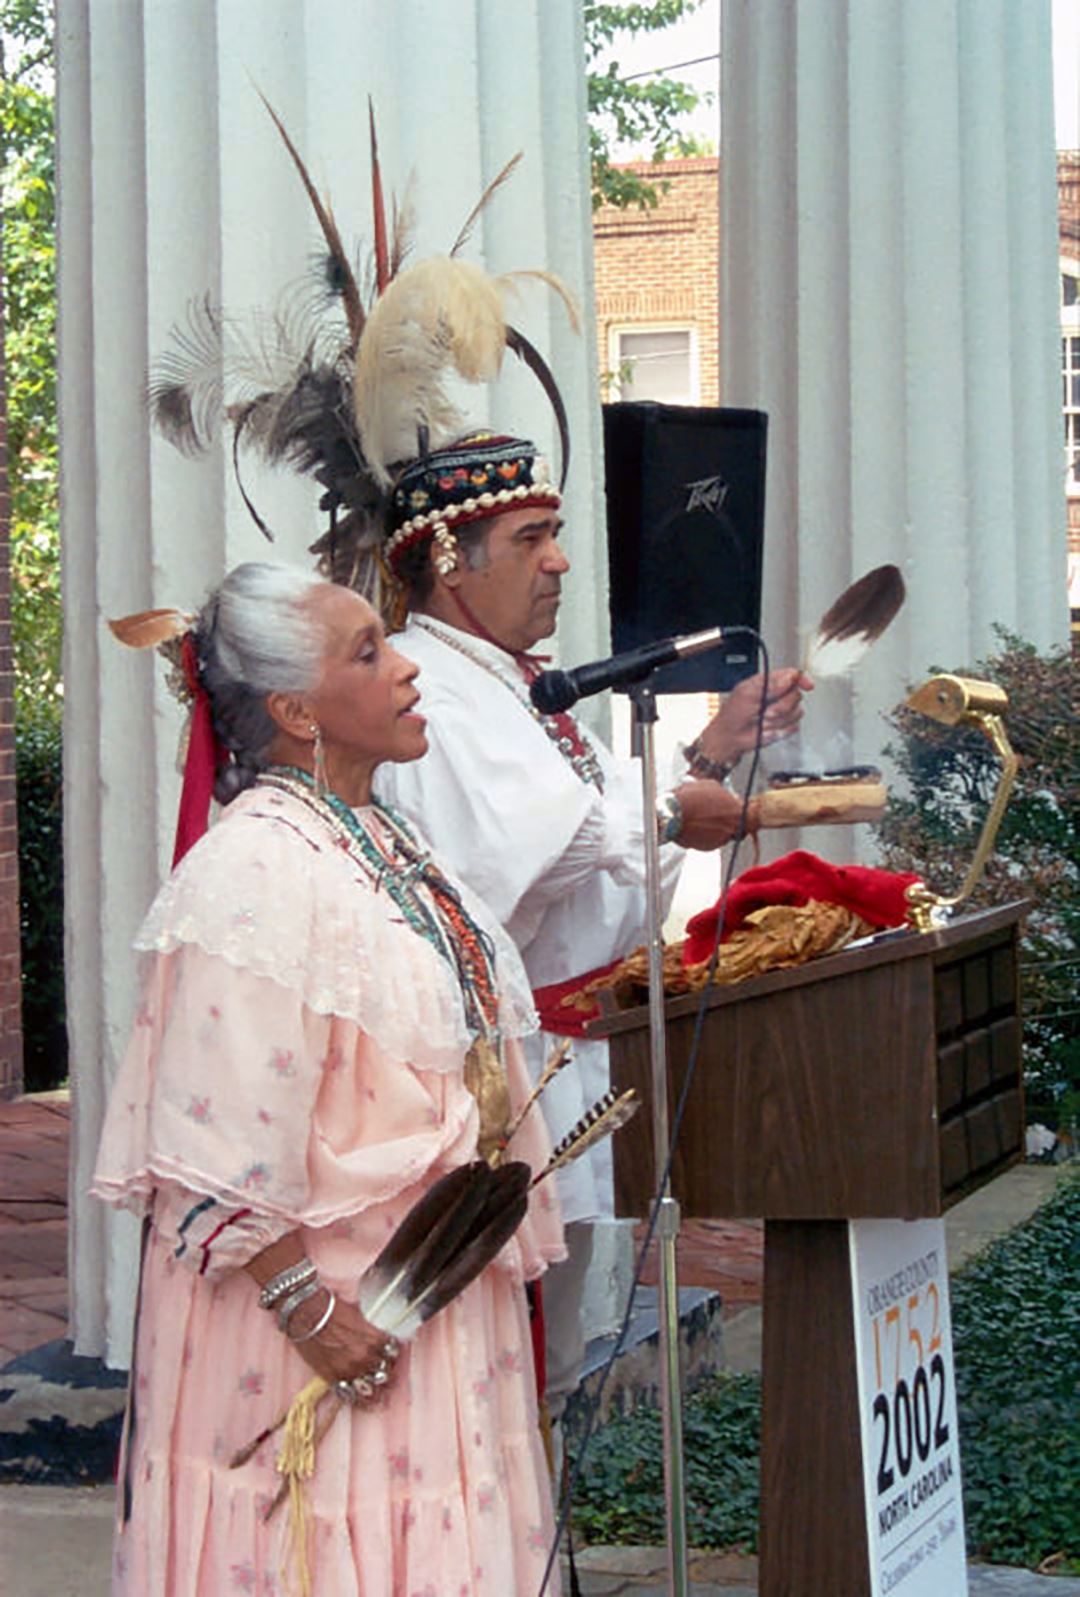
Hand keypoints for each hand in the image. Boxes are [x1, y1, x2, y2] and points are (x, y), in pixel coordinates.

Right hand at [287, 1291, 396, 1389]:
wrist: (306, 1312)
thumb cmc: (330, 1308)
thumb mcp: (358, 1314)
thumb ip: (369, 1329)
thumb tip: (376, 1334)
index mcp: (373, 1338)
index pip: (393, 1351)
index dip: (393, 1353)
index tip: (392, 1355)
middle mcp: (364, 1356)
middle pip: (386, 1372)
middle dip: (389, 1373)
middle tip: (389, 1374)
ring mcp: (348, 1369)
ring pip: (372, 1389)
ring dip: (378, 1391)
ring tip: (382, 1394)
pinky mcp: (333, 1378)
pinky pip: (352, 1395)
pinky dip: (360, 1400)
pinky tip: (366, 1401)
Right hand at [674, 779, 757, 850]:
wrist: (672, 813)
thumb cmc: (691, 796)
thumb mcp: (711, 786)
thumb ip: (725, 794)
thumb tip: (731, 798)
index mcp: (737, 811)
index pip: (752, 816)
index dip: (745, 812)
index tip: (739, 810)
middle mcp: (732, 828)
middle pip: (740, 827)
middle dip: (732, 821)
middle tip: (721, 816)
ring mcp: (721, 839)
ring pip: (725, 834)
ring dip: (718, 828)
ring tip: (702, 819)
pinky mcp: (708, 847)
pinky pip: (712, 840)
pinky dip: (707, 835)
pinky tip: (696, 826)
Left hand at [693, 668, 812, 767]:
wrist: (730, 737)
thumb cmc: (733, 714)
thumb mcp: (747, 694)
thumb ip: (769, 685)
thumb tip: (788, 678)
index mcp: (769, 683)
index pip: (792, 675)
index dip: (802, 679)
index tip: (807, 685)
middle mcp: (778, 695)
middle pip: (796, 695)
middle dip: (782, 706)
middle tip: (766, 712)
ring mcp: (782, 711)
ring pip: (796, 712)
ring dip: (778, 720)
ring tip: (763, 721)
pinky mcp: (784, 726)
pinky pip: (793, 726)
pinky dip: (780, 730)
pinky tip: (767, 729)